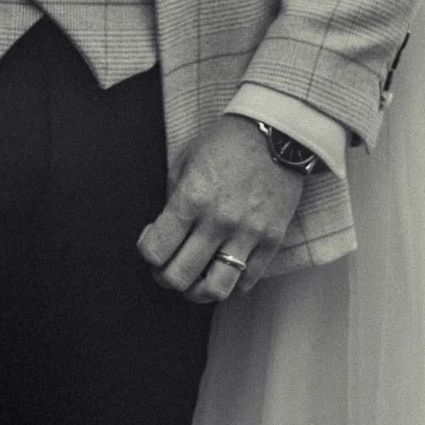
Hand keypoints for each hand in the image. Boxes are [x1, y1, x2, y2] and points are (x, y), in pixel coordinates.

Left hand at [139, 114, 307, 305]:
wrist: (277, 132)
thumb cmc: (226, 143)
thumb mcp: (186, 161)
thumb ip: (172, 199)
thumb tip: (163, 232)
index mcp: (192, 198)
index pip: (155, 250)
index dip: (147, 251)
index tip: (153, 242)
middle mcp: (218, 220)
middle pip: (179, 277)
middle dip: (165, 277)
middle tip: (167, 266)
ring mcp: (248, 233)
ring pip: (216, 289)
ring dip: (198, 291)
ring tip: (195, 279)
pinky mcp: (272, 240)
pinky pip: (248, 281)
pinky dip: (231, 283)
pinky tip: (223, 268)